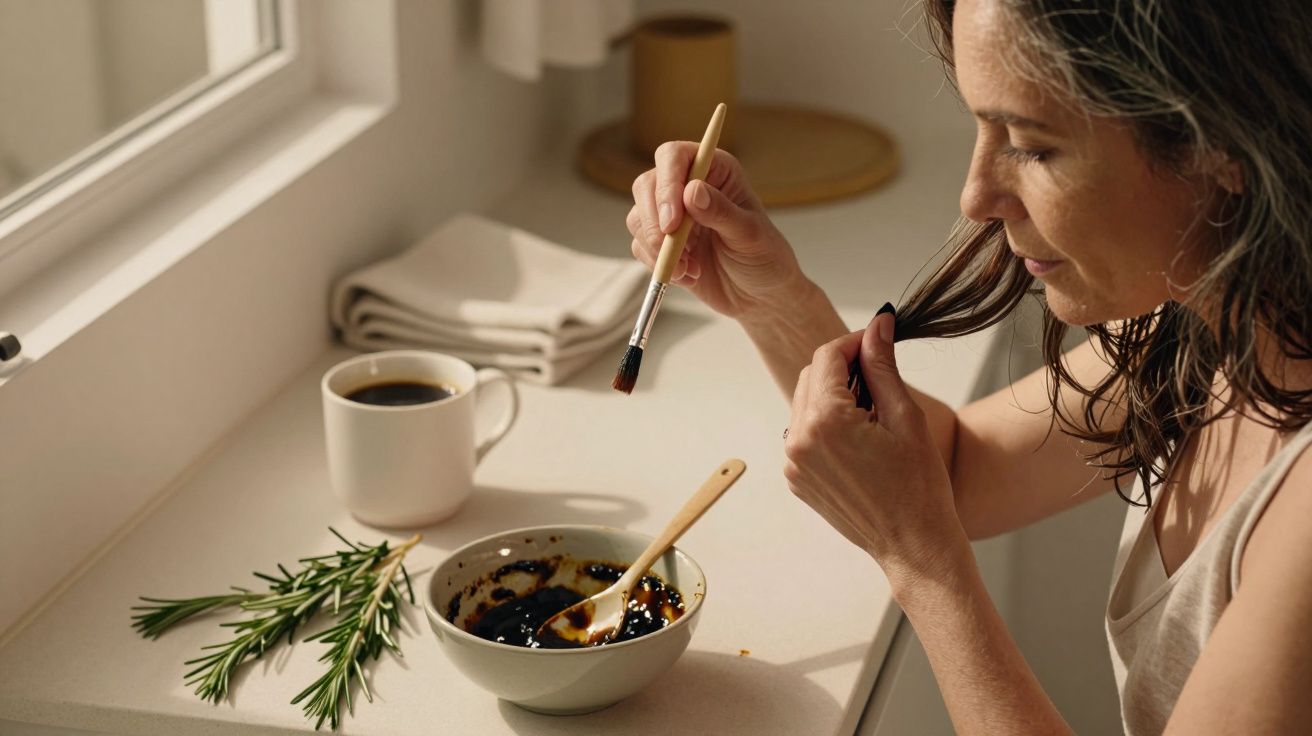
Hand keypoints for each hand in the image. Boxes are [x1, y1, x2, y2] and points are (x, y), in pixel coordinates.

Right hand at [626, 141, 807, 319]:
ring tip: (689, 269)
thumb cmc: (765, 259)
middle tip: (671, 248)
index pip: (674, 156)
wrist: (758, 297)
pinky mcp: (662, 243)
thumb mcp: (750, 236)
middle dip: (654, 220)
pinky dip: (658, 264)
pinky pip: (640, 246)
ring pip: (639, 217)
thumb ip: (722, 212)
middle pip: (647, 185)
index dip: (667, 184)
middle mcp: (688, 186)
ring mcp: (672, 215)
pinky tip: (688, 275)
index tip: (673, 221)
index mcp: (715, 170)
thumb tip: (691, 192)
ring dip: (657, 248)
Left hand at [783, 311, 966, 577]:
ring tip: (873, 412)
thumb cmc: (919, 487)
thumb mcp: (905, 416)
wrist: (913, 544)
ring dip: (833, 395)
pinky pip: (804, 433)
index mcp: (825, 423)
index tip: (878, 340)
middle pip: (812, 376)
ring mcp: (793, 463)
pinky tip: (860, 438)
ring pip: (806, 403)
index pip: (828, 356)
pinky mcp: (796, 478)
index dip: (855, 341)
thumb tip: (877, 324)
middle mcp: (799, 441)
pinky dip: (826, 424)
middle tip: (880, 376)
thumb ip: (882, 365)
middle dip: (843, 367)